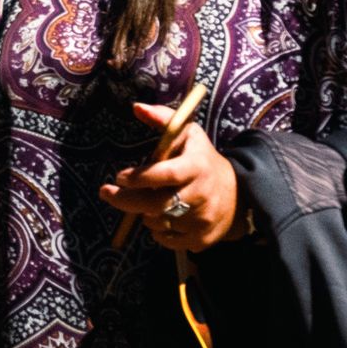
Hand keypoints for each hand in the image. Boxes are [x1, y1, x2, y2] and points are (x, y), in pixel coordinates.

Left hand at [97, 100, 239, 252]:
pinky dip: (157, 231)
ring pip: (157, 221)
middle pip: (155, 204)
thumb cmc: (202, 159)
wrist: (241, 193)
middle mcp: (202, 194)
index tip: (120, 175)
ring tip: (148, 200)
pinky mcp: (202, 238)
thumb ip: (162, 119)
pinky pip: (166, 240)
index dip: (140, 177)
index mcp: (197, 166)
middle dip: (125, 199)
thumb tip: (136, 107)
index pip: (166, 174)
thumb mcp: (188, 134)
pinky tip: (160, 217)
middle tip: (106, 192)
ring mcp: (203, 219)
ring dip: (144, 213)